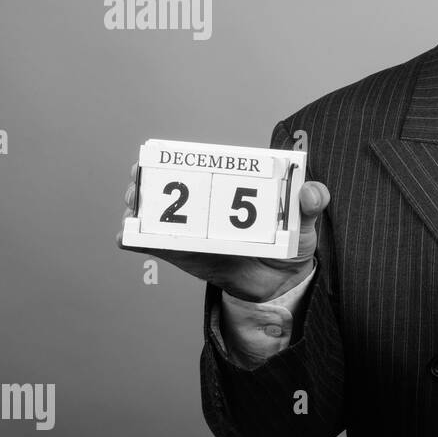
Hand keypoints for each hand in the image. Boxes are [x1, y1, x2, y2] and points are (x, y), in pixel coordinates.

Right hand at [115, 163, 329, 301]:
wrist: (280, 282)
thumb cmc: (291, 242)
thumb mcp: (305, 222)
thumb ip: (310, 204)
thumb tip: (311, 192)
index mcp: (231, 186)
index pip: (202, 163)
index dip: (180, 156)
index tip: (165, 153)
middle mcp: (204, 203)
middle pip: (166, 181)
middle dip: (148, 177)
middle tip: (140, 179)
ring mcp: (189, 227)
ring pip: (153, 209)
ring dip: (139, 202)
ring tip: (134, 204)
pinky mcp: (180, 252)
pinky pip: (149, 244)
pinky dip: (134, 238)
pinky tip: (126, 235)